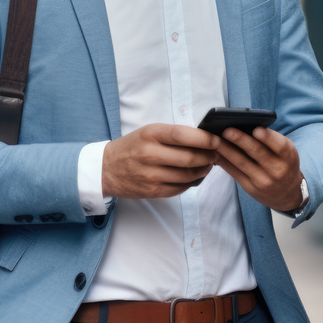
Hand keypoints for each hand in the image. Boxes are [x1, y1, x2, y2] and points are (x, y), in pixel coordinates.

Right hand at [102, 123, 219, 199]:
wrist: (106, 169)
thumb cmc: (132, 147)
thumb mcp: (149, 132)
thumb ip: (173, 135)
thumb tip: (204, 139)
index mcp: (150, 134)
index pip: (183, 135)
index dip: (204, 139)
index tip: (216, 141)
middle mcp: (149, 154)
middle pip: (189, 158)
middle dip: (208, 157)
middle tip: (216, 155)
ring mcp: (150, 175)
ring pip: (187, 175)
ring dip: (203, 171)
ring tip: (208, 165)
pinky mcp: (152, 191)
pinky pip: (180, 188)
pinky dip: (191, 182)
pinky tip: (194, 176)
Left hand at [213, 127, 303, 211]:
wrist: (288, 194)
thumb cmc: (284, 165)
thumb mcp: (286, 153)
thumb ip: (271, 141)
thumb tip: (245, 127)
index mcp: (288, 156)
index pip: (279, 146)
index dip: (268, 138)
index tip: (256, 130)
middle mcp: (277, 169)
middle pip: (257, 152)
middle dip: (240, 140)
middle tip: (227, 131)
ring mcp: (263, 180)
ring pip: (242, 162)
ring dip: (227, 150)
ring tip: (216, 140)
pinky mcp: (250, 188)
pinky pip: (235, 172)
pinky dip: (224, 161)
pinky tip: (216, 153)